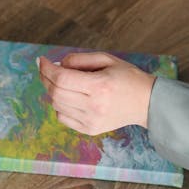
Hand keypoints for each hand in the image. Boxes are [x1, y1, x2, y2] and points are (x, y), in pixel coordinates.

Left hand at [38, 52, 155, 134]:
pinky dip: (60, 106)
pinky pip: (63, 118)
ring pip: (57, 106)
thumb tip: (56, 65)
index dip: (47, 68)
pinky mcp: (90, 130)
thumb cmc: (127, 77)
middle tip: (46, 69)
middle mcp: (94, 106)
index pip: (62, 78)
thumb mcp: (106, 59)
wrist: (146, 102)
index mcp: (99, 86)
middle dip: (45, 78)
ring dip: (53, 92)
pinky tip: (70, 97)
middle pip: (56, 93)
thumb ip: (79, 59)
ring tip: (63, 82)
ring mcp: (91, 121)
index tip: (42, 60)